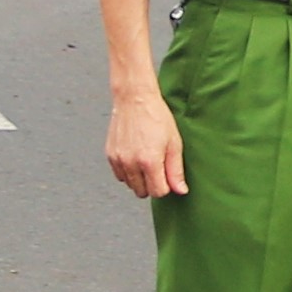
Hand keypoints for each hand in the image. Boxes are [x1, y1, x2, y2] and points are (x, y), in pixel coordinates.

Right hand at [105, 86, 186, 200]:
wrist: (134, 98)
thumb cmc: (156, 117)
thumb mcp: (174, 143)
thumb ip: (176, 170)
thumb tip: (180, 190)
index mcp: (149, 161)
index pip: (158, 192)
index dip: (166, 186)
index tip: (167, 176)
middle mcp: (131, 163)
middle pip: (142, 192)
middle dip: (152, 184)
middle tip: (158, 166)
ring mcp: (118, 160)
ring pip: (130, 185)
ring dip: (139, 179)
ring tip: (146, 159)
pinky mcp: (110, 155)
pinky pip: (120, 175)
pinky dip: (128, 171)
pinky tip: (136, 156)